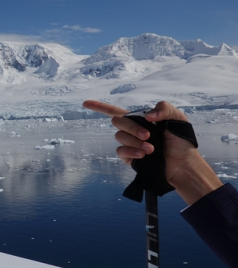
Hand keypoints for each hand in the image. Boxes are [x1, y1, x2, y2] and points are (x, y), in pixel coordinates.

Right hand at [83, 100, 221, 204]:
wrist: (183, 163)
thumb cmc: (181, 140)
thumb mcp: (177, 117)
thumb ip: (163, 108)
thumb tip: (147, 116)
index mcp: (139, 119)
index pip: (114, 111)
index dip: (99, 107)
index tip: (85, 103)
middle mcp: (131, 131)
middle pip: (118, 122)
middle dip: (132, 127)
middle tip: (149, 136)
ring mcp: (129, 144)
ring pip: (120, 136)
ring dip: (135, 142)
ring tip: (151, 149)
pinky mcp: (129, 158)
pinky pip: (121, 151)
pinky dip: (131, 151)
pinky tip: (143, 155)